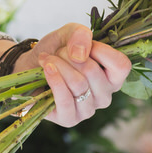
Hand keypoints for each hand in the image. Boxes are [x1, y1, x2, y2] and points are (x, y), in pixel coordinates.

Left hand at [15, 23, 130, 126]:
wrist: (30, 67)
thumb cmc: (56, 52)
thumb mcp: (69, 33)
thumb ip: (80, 34)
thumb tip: (80, 55)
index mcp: (113, 78)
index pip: (121, 65)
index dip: (101, 50)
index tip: (82, 44)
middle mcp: (105, 96)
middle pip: (93, 71)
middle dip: (69, 55)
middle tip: (57, 52)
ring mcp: (89, 110)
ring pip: (78, 84)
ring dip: (58, 65)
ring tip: (47, 59)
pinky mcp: (70, 119)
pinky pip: (66, 99)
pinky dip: (54, 80)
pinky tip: (46, 69)